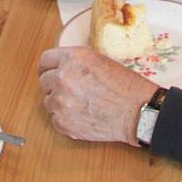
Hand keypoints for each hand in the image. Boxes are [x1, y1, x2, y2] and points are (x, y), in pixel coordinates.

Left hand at [38, 47, 157, 145]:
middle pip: (43, 81)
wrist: (137, 112)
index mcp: (72, 58)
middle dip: (54, 85)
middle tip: (69, 90)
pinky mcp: (63, 123)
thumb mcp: (99, 60)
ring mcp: (61, 102)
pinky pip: (55, 119)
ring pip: (48, 101)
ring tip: (80, 104)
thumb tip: (62, 67)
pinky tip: (81, 116)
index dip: (47, 67)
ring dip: (59, 103)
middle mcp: (63, 78)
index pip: (45, 60)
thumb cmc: (125, 86)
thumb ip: (76, 62)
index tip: (48, 72)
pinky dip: (64, 119)